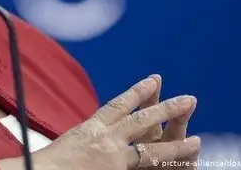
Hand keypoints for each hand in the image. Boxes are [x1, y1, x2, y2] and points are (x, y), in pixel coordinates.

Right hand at [26, 76, 200, 169]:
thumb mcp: (67, 143)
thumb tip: (90, 140)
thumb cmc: (43, 164)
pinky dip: (164, 167)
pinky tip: (182, 166)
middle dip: (166, 110)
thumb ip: (85, 139)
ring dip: (176, 146)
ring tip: (197, 142)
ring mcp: (113, 159)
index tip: (154, 80)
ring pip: (151, 150)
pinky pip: (145, 168)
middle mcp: (105, 140)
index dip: (138, 92)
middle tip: (189, 98)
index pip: (119, 105)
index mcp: (90, 129)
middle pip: (142, 122)